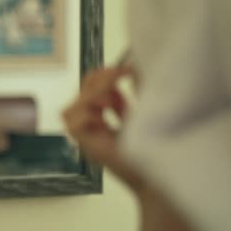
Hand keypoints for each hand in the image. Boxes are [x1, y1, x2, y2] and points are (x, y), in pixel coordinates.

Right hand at [62, 66, 144, 192]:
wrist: (159, 169)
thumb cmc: (153, 143)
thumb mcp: (145, 105)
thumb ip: (139, 84)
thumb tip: (136, 61)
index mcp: (107, 111)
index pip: (93, 83)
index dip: (104, 72)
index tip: (125, 69)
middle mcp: (94, 122)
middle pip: (82, 90)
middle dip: (100, 80)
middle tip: (120, 78)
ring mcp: (88, 135)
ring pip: (71, 107)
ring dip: (91, 99)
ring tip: (112, 102)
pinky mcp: (86, 145)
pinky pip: (72, 124)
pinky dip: (88, 116)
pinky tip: (104, 119)